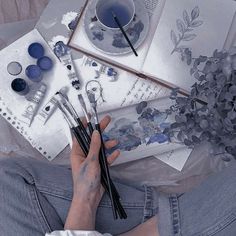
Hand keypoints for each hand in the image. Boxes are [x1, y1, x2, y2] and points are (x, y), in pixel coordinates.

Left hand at [65, 115, 119, 229]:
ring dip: (107, 144)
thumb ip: (94, 146)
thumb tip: (95, 132)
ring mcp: (92, 160)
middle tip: (106, 121)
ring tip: (115, 142)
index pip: (80, 134)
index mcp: (77, 152)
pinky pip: (105, 158)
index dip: (84, 125)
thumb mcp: (90, 161)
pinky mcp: (99, 166)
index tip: (89, 116)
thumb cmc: (85, 180)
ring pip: (100, 148)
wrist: (89, 197)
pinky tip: (116, 152)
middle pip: (92, 139)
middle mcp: (84, 154)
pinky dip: (111, 155)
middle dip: (99, 130)